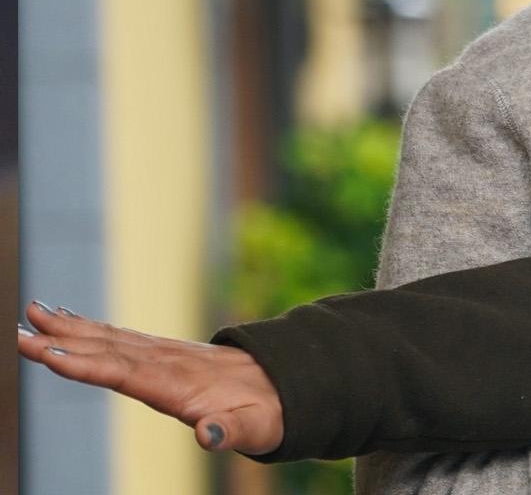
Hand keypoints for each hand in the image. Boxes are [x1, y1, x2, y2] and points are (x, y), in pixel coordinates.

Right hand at [17, 302, 284, 454]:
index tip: (50, 354)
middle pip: (108, 349)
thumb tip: (208, 436)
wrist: (286, 387)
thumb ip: (230, 432)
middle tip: (22, 328)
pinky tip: (67, 321)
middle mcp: (167, 363)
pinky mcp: (163, 355)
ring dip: (71, 328)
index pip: (124, 373)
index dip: (87, 363)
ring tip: (34, 312)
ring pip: (110, 339)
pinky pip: (120, 339)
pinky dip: (91, 329)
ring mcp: (165, 355)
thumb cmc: (267, 415)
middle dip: (64, 340)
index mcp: (180, 384)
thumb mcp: (256, 429)